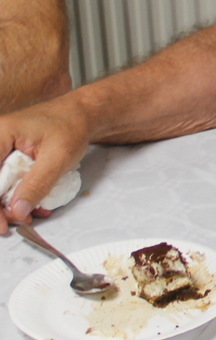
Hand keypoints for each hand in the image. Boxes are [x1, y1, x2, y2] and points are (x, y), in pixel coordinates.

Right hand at [0, 99, 88, 233]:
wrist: (84, 115)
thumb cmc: (72, 127)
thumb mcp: (58, 158)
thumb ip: (36, 184)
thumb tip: (17, 211)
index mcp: (0, 135)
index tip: (3, 224)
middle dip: (1, 206)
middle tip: (17, 222)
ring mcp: (1, 150)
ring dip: (11, 204)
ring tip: (30, 216)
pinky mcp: (9, 158)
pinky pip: (8, 181)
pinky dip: (19, 195)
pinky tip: (34, 206)